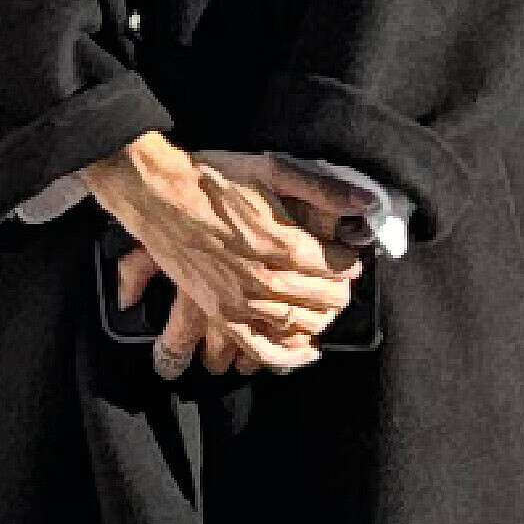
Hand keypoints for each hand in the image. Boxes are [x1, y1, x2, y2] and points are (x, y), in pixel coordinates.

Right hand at [85, 134, 353, 379]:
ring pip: (298, 323)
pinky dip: (285, 355)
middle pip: (324, 300)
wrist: (155, 192)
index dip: (348, 262)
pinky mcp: (218, 311)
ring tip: (321, 305)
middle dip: (337, 290)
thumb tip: (369, 203)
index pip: (339, 269)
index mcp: (285, 245)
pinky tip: (304, 352)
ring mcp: (240, 299)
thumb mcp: (271, 168)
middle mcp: (266, 278)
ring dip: (318, 317)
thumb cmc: (211, 177)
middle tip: (335, 279)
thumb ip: (323, 189)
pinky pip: (259, 345)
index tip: (345, 255)